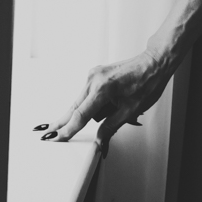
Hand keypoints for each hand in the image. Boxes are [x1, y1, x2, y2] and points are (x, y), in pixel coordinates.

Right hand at [38, 50, 175, 154]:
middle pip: (75, 107)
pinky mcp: (97, 74)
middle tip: (47, 132)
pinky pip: (89, 94)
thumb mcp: (131, 110)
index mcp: (103, 88)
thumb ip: (111, 126)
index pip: (81, 115)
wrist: (154, 62)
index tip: (57, 137)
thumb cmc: (148, 81)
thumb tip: (99, 139)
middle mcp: (94, 79)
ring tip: (119, 108)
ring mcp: (94, 75)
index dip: (68, 129)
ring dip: (90, 112)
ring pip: (83, 101)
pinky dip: (94, 103)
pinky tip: (114, 103)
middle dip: (63, 122)